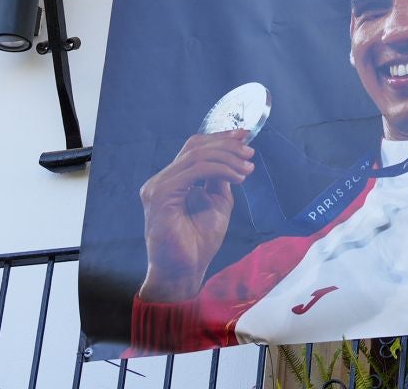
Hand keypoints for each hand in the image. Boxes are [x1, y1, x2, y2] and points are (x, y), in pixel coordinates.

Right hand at [138, 130, 254, 302]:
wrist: (185, 271)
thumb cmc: (199, 243)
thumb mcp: (216, 202)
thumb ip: (219, 179)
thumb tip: (232, 156)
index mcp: (172, 181)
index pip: (193, 149)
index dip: (219, 138)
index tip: (244, 136)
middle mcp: (161, 180)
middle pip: (195, 147)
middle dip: (226, 145)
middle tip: (249, 153)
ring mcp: (158, 186)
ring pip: (197, 156)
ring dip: (228, 158)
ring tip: (247, 169)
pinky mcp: (161, 195)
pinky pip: (195, 171)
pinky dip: (220, 169)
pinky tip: (237, 178)